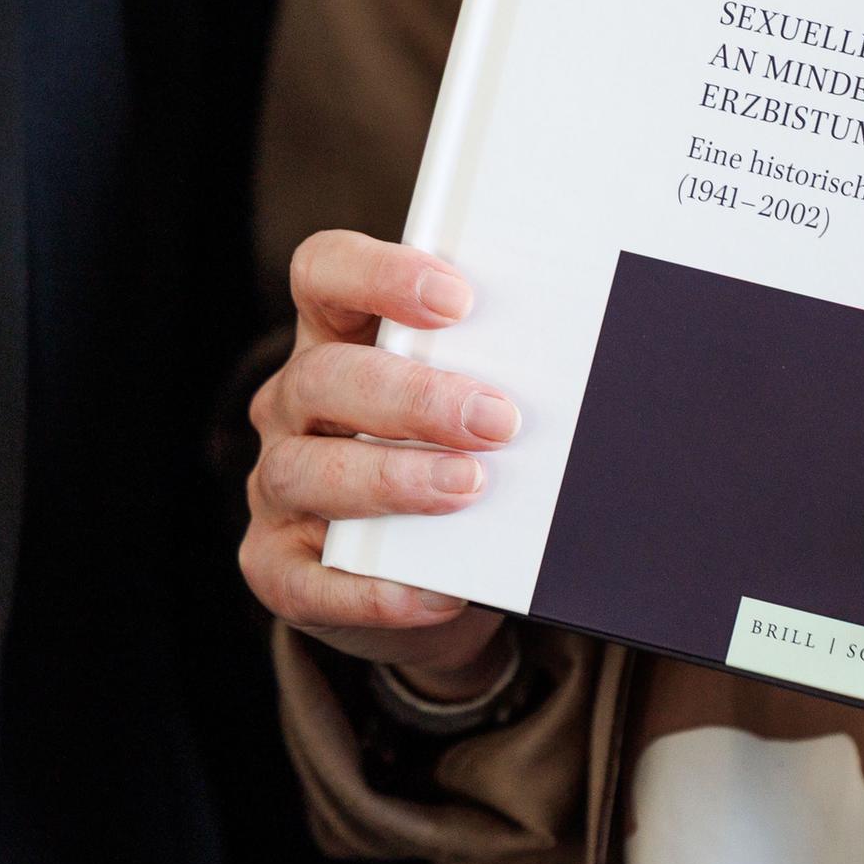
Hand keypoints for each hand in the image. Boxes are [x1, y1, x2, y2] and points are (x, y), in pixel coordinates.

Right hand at [241, 230, 518, 699]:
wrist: (434, 582)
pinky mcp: (276, 566)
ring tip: (470, 489)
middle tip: (496, 420)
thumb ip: (497, 372)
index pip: (324, 272)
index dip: (378, 275)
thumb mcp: (467, 400)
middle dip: (411, 396)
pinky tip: (435, 591)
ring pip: (303, 471)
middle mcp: (294, 403)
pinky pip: (308, 580)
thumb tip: (587, 366)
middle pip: (323, 376)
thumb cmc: (457, 457)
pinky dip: (372, 589)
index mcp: (337, 336)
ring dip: (391, 479)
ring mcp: (277, 484)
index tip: (457, 300)